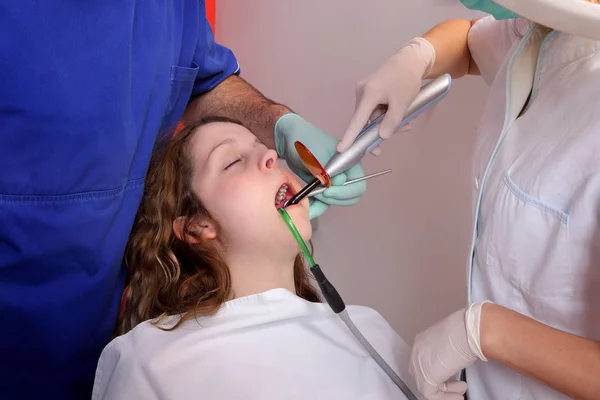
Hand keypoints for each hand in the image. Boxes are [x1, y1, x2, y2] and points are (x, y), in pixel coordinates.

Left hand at [274, 113, 365, 218]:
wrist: (289, 140)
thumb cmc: (305, 140)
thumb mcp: (317, 154)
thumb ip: (327, 170)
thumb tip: (336, 183)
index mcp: (349, 163)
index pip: (358, 185)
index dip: (345, 192)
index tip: (327, 191)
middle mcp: (344, 173)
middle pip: (349, 197)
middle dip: (334, 198)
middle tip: (318, 193)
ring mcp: (333, 182)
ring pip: (335, 201)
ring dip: (323, 203)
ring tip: (309, 198)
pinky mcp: (322, 187)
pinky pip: (323, 202)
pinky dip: (316, 205)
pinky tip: (307, 206)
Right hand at [338, 37, 435, 154]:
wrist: (410, 60)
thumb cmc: (406, 79)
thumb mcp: (403, 102)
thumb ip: (392, 121)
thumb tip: (382, 136)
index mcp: (368, 94)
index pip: (357, 121)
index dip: (350, 137)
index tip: (341, 149)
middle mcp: (362, 93)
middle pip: (366, 120)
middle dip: (381, 130)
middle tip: (403, 130)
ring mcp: (364, 92)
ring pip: (372, 117)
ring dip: (387, 122)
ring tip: (407, 122)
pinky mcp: (370, 92)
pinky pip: (375, 110)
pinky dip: (386, 115)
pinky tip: (401, 113)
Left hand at [409, 302, 490, 398]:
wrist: (469, 331)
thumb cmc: (466, 331)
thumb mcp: (453, 341)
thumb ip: (448, 352)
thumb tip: (455, 360)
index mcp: (422, 341)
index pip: (422, 361)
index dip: (437, 372)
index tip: (451, 377)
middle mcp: (417, 351)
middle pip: (421, 374)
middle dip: (439, 382)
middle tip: (456, 385)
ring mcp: (419, 364)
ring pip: (425, 385)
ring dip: (445, 391)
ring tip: (460, 390)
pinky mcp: (426, 377)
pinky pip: (431, 394)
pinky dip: (445, 397)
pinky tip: (458, 396)